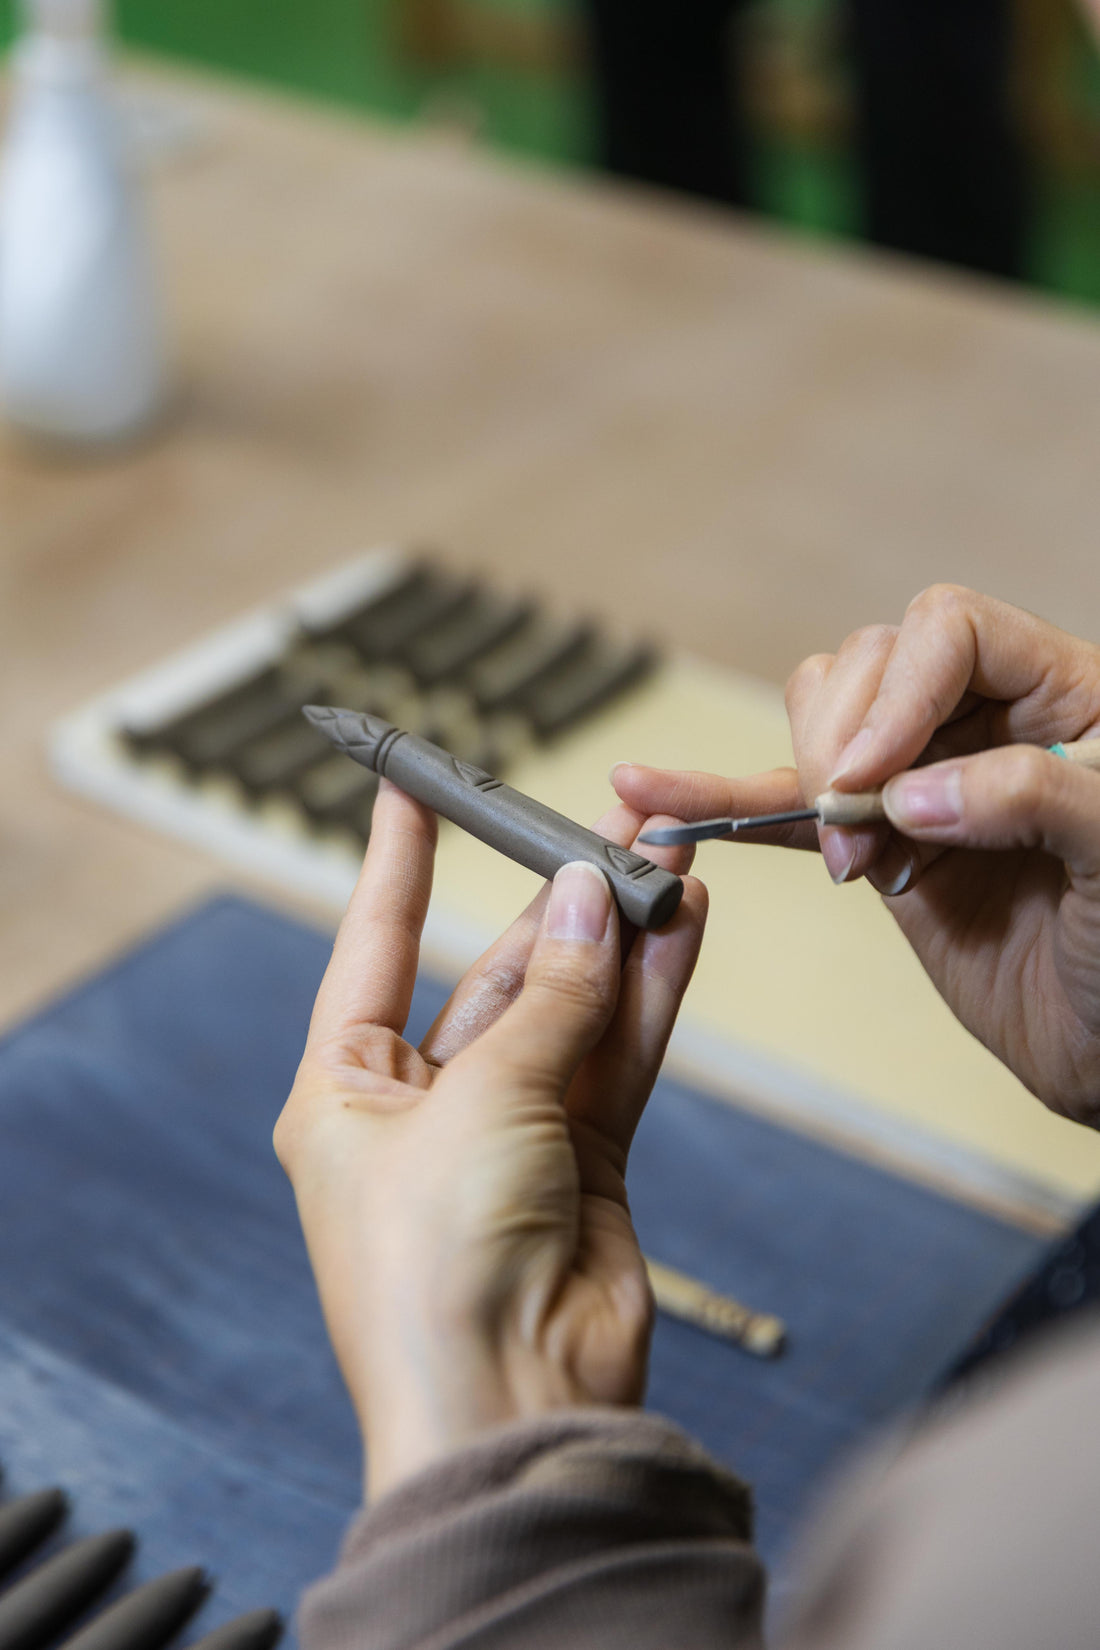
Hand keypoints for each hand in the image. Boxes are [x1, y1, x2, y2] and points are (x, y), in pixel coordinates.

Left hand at [274, 779, 706, 1500]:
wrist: (508, 1404)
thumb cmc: (436, 1268)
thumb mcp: (480, 1103)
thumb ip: (549, 1000)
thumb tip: (590, 899)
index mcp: (348, 1094)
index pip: (372, 949)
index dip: (396, 866)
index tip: (409, 789)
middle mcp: (425, 1111)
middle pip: (492, 979)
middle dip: (554, 909)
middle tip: (612, 835)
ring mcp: (510, 1137)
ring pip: (570, 1013)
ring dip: (616, 945)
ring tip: (664, 866)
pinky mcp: (585, 1165)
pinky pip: (617, 1060)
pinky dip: (649, 1000)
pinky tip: (680, 934)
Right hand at [613, 586, 1099, 1124]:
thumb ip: (1030, 798)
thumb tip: (911, 792)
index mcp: (1061, 692)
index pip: (951, 630)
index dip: (901, 690)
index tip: (871, 779)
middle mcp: (985, 720)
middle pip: (873, 664)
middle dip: (845, 740)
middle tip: (858, 828)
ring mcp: (924, 781)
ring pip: (824, 718)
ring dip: (802, 774)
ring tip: (839, 851)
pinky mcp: (879, 844)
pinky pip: (789, 810)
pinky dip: (724, 808)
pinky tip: (658, 802)